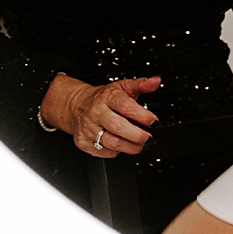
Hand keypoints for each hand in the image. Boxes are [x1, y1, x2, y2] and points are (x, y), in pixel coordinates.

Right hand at [40, 74, 159, 156]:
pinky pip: (104, 152)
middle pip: (118, 126)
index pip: (125, 106)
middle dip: (137, 135)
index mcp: (107, 97)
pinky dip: (116, 152)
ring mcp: (88, 129)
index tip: (154, 122)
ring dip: (130, 147)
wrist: (77, 106)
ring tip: (140, 146)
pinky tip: (122, 146)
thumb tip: (156, 81)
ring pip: (111, 143)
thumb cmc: (103, 98)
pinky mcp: (83, 142)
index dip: (142, 115)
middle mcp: (96, 113)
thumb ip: (141, 85)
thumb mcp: (122, 87)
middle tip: (149, 138)